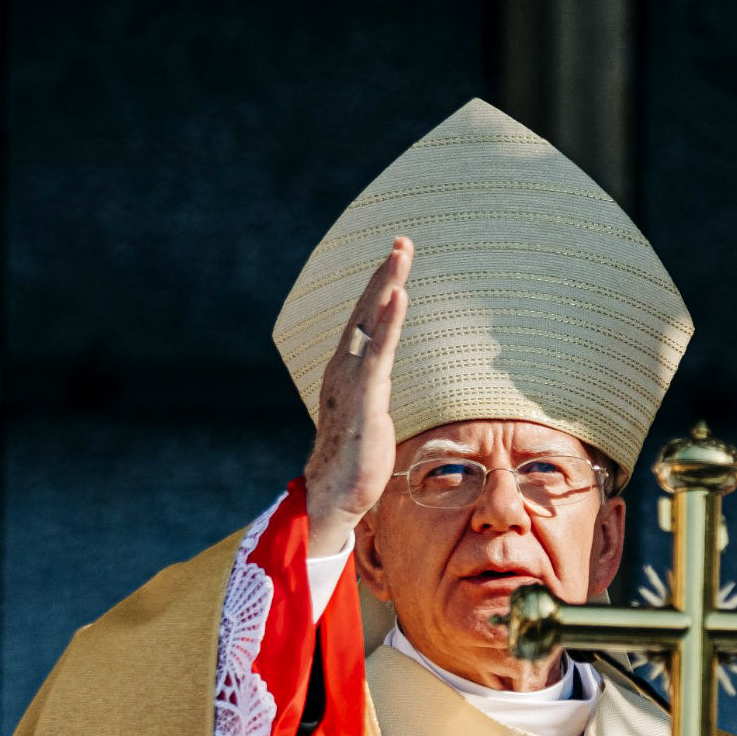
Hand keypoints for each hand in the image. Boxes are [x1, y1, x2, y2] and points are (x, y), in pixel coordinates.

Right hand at [304, 236, 412, 554]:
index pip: (365, 320)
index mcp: (347, 369)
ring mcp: (351, 381)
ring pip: (371, 323)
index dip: (380, 287)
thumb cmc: (355, 458)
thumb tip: (385, 375)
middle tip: (402, 241)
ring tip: (401, 255)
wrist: (334, 494)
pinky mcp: (363, 398)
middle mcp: (344, 367)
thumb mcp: (369, 412)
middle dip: (384, 273)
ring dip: (387, 285)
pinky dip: (388, 323)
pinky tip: (398, 297)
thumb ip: (375, 387)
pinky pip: (378, 353)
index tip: (397, 257)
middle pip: (366, 310)